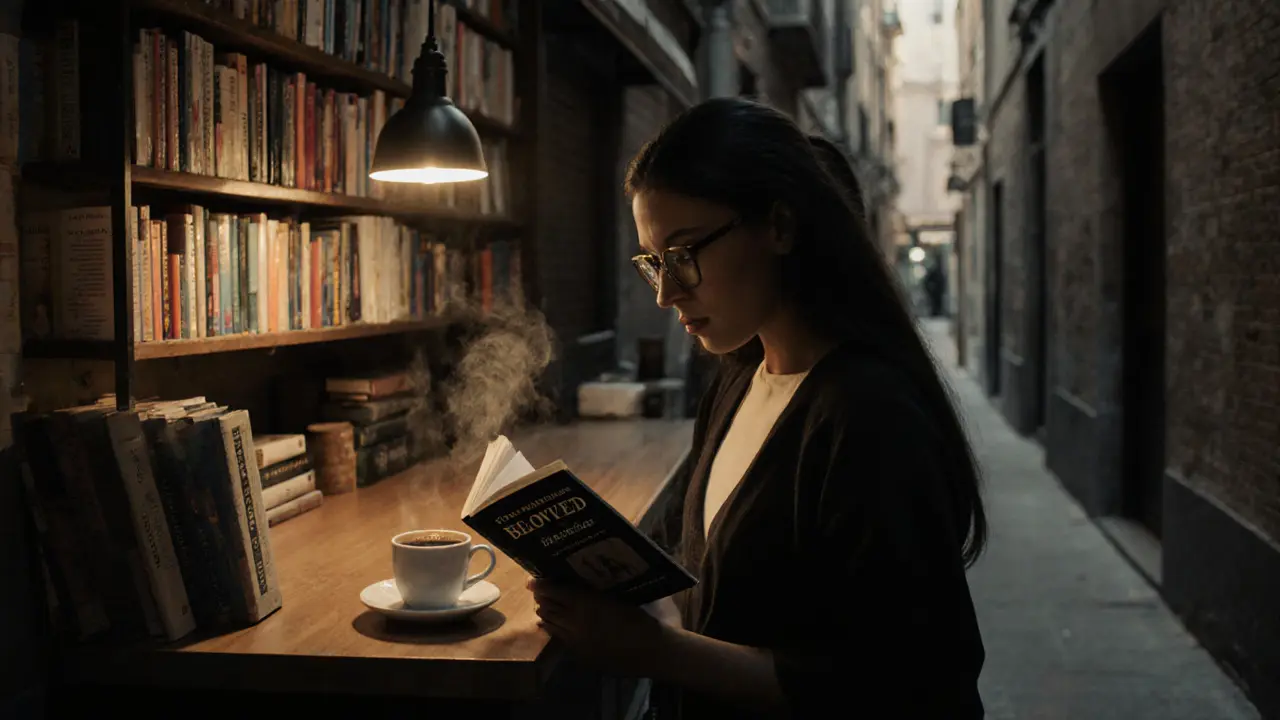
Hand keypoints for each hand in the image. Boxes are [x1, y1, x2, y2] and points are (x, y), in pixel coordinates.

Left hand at [528, 577, 675, 677]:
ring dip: (547, 614)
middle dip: (543, 598)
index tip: (533, 580)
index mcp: (587, 603)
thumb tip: (589, 580)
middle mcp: (576, 621)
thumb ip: (600, 591)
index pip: (555, 591)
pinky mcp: (581, 655)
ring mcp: (577, 640)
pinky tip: (554, 625)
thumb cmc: (644, 618)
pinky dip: (555, 629)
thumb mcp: (623, 596)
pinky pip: (561, 639)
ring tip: (544, 606)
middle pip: (549, 607)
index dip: (542, 585)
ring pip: (551, 624)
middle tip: (539, 590)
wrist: (654, 651)